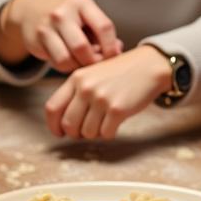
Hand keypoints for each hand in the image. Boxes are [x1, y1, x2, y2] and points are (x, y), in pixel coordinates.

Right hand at [0, 0, 123, 71]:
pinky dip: (67, 67)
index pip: (104, 27)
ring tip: (83, 64)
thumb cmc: (68, 16)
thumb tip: (118, 51)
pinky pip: (57, 62)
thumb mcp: (86, 16)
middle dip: (93, 61)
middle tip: (97, 65)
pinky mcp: (37, 39)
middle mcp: (63, 13)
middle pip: (82, 47)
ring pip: (67, 58)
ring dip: (78, 67)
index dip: (111, 47)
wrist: (31, 9)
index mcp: (82, 3)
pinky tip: (70, 62)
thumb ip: (102, 33)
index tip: (114, 57)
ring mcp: (48, 26)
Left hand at [44, 45, 170, 139]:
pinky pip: (105, 134)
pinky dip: (110, 133)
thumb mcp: (91, 75)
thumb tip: (63, 123)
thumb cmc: (119, 73)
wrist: (148, 66)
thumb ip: (75, 93)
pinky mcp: (117, 110)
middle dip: (76, 134)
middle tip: (85, 132)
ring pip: (87, 133)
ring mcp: (101, 99)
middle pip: (68, 125)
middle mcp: (85, 88)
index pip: (52, 108)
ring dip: (95, 133)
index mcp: (76, 79)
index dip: (53, 125)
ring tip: (104, 123)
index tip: (59, 133)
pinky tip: (115, 123)